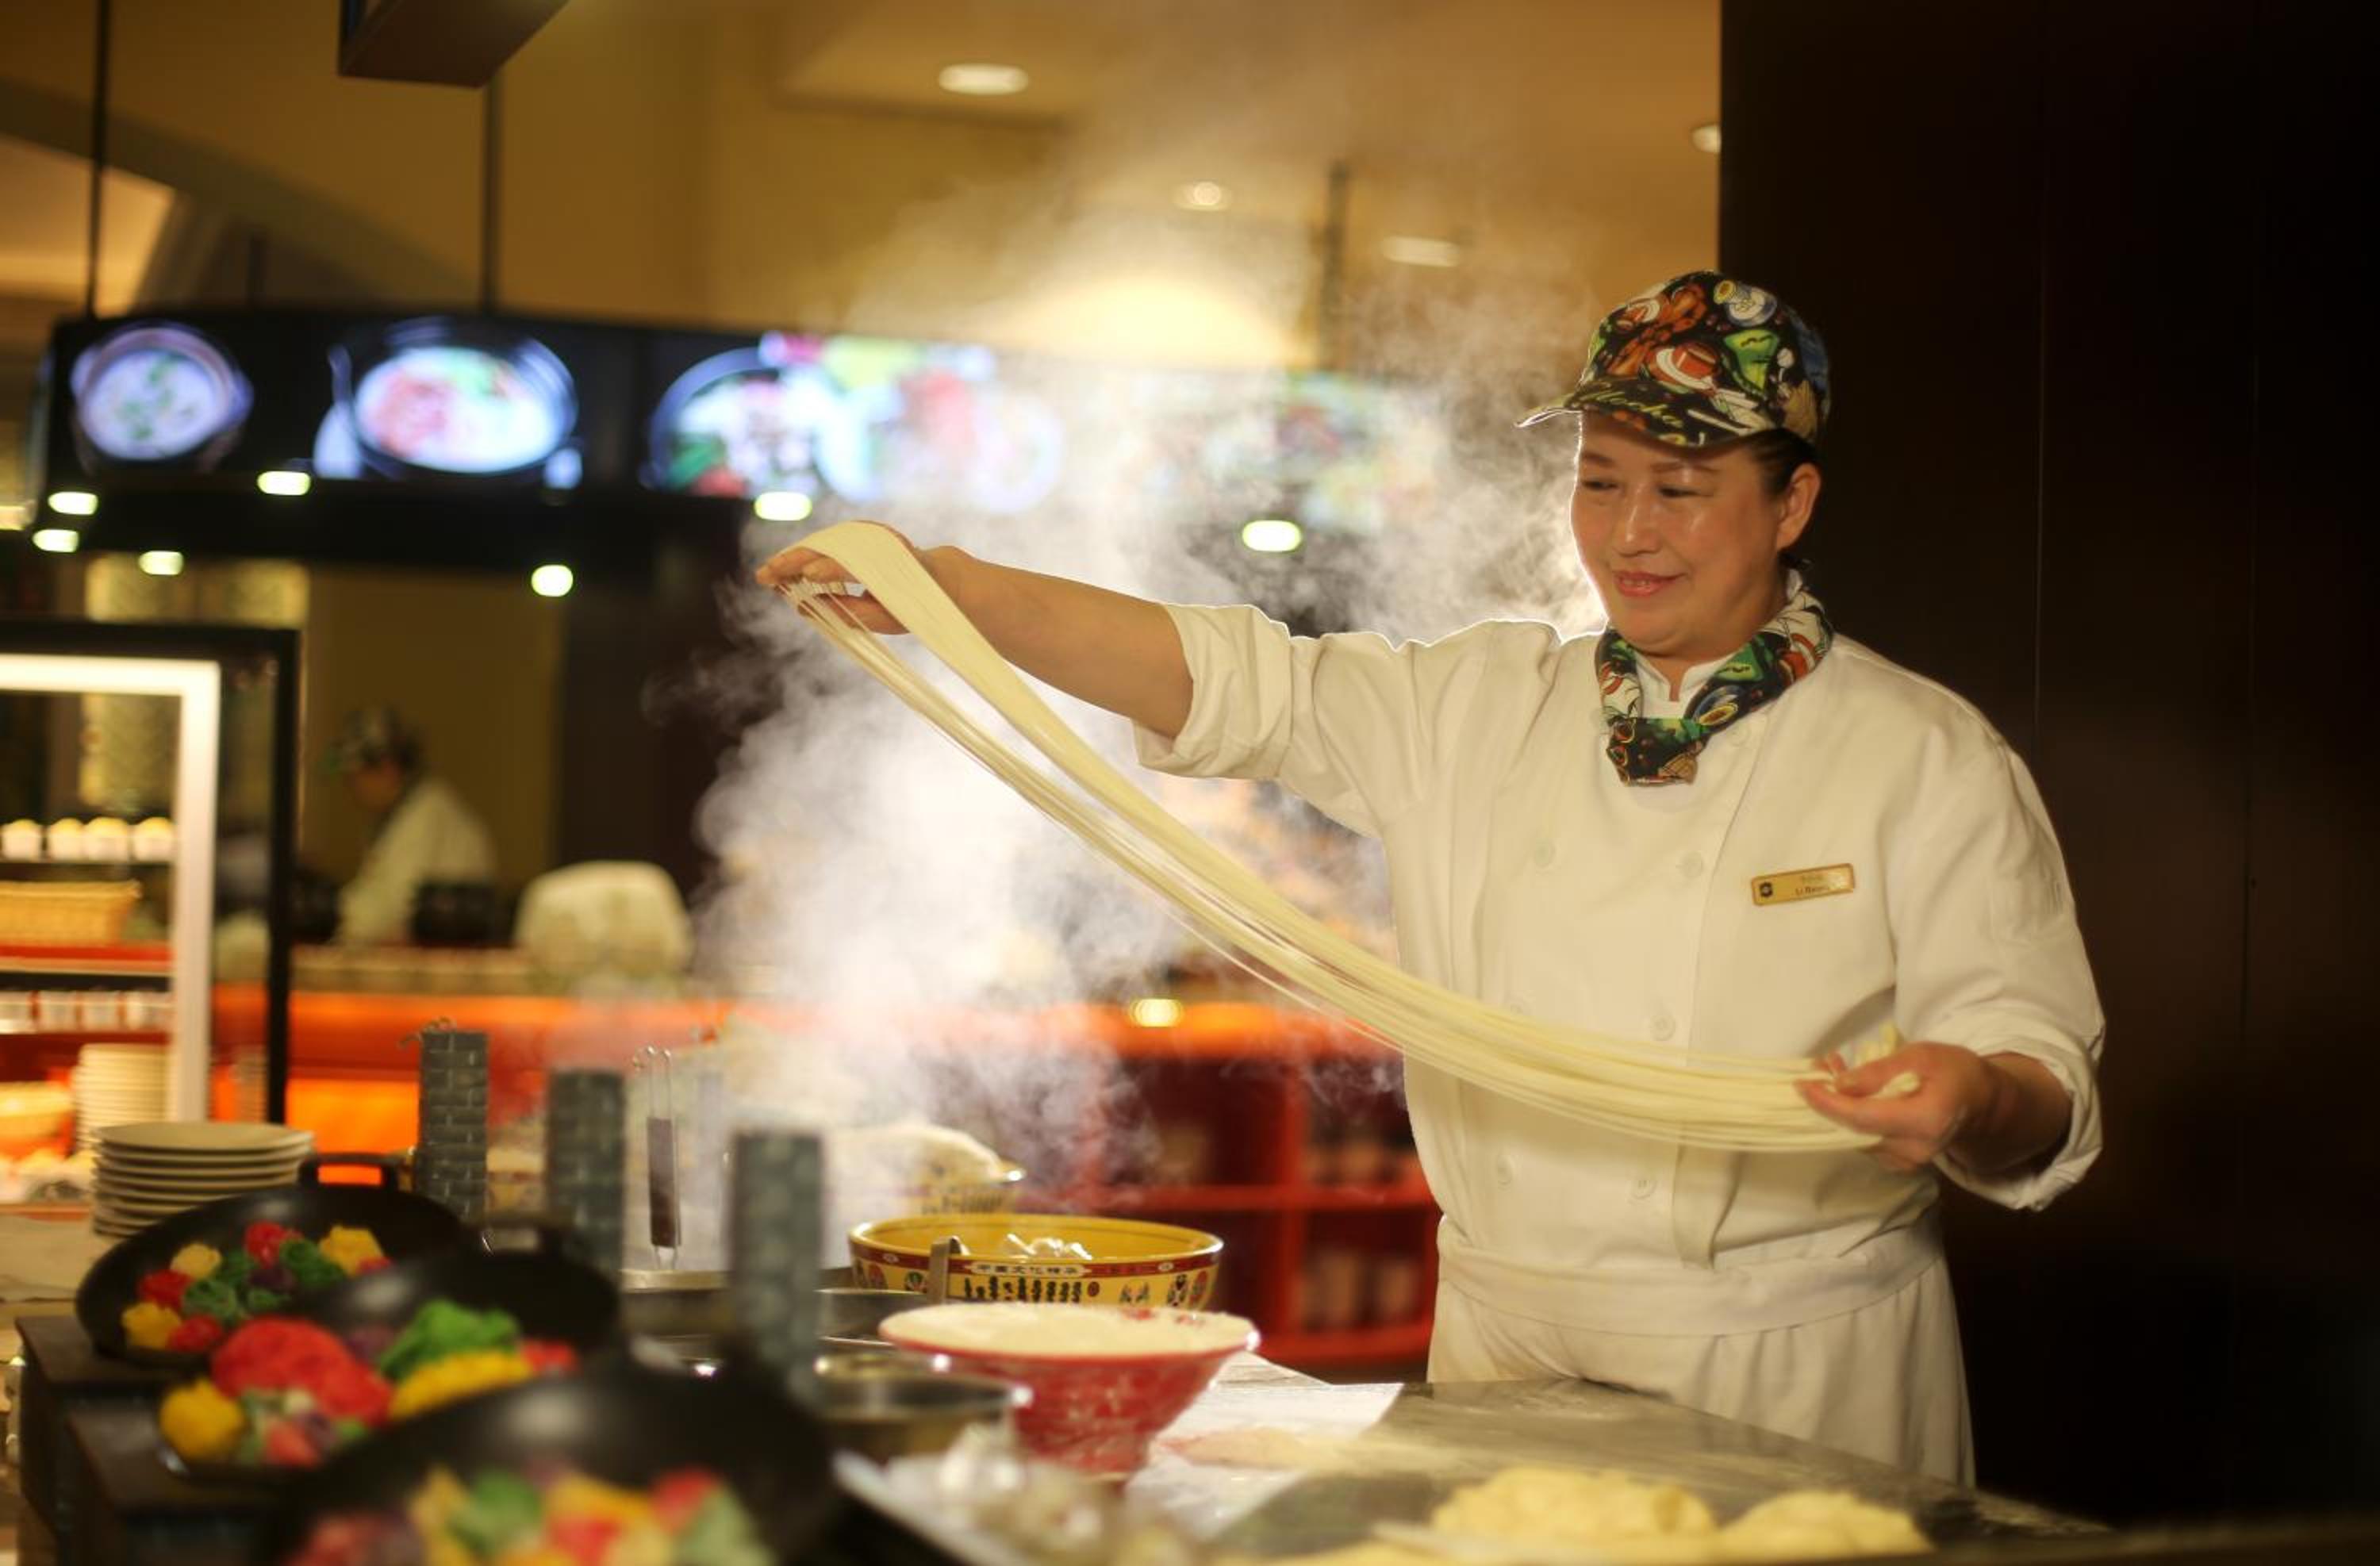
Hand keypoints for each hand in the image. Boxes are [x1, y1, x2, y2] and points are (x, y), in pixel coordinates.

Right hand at [752, 522, 926, 634]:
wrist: (937, 577)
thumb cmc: (911, 604)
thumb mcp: (885, 617)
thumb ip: (849, 612)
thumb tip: (804, 607)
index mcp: (894, 565)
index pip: (856, 565)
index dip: (830, 570)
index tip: (807, 576)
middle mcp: (882, 542)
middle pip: (831, 547)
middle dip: (795, 561)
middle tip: (765, 577)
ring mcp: (870, 533)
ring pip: (825, 541)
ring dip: (794, 556)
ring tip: (769, 575)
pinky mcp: (860, 532)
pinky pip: (828, 541)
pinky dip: (805, 552)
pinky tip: (785, 566)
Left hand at [1798, 1042, 2001, 1173]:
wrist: (1982, 1102)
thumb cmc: (1954, 1071)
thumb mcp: (1921, 1055)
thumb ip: (1879, 1071)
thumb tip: (1839, 1085)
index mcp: (1925, 1121)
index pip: (1863, 1118)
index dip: (1828, 1103)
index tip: (1802, 1084)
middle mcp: (1915, 1150)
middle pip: (1854, 1130)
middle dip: (1828, 1101)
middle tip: (1816, 1069)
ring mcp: (1908, 1162)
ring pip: (1855, 1136)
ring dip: (1838, 1107)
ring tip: (1832, 1072)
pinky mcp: (1900, 1163)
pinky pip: (1864, 1140)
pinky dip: (1851, 1117)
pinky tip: (1849, 1091)